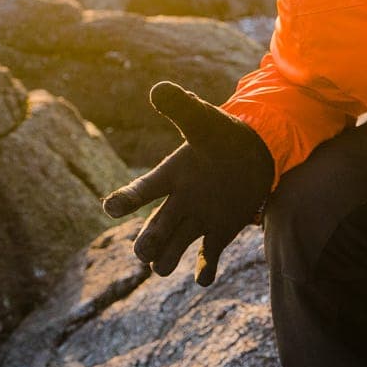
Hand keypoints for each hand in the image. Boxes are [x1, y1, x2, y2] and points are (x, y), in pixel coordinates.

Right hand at [102, 82, 272, 286]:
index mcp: (171, 175)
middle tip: (143, 253)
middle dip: (147, 242)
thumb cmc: (224, 134)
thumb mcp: (204, 119)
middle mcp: (179, 201)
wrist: (255, 150)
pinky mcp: (220, 231)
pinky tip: (204, 277)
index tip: (110, 207)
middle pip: (155, 228)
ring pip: (173, 245)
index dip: (125, 199)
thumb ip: (182, 107)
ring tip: (160, 266)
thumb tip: (159, 89)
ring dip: (166, 258)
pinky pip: (207, 255)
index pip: (143, 190)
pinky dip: (206, 269)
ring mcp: (198, 218)